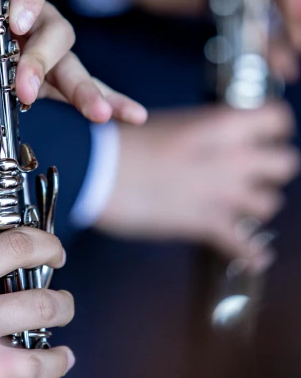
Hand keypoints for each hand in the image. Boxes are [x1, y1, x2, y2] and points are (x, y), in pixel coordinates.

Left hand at [0, 0, 146, 124]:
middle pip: (51, 23)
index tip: (16, 24)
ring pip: (68, 60)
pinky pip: (74, 90)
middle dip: (44, 56)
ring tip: (100, 114)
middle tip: (24, 86)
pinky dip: (104, 99)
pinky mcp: (33, 85)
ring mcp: (28, 52)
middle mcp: (16, 17)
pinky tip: (128, 114)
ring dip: (84, 86)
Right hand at [95, 102, 298, 270]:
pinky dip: (252, 253)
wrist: (95, 172)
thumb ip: (201, 135)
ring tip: (241, 208)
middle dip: (271, 169)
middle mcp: (231, 158)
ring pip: (269, 204)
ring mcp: (222, 194)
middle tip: (255, 172)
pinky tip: (255, 256)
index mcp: (220, 125)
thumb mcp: (169, 125)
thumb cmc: (122, 145)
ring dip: (256, 207)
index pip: (277, 120)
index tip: (265, 136)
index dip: (273, 129)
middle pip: (285, 163)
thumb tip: (208, 144)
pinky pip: (246, 246)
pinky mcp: (206, 225)